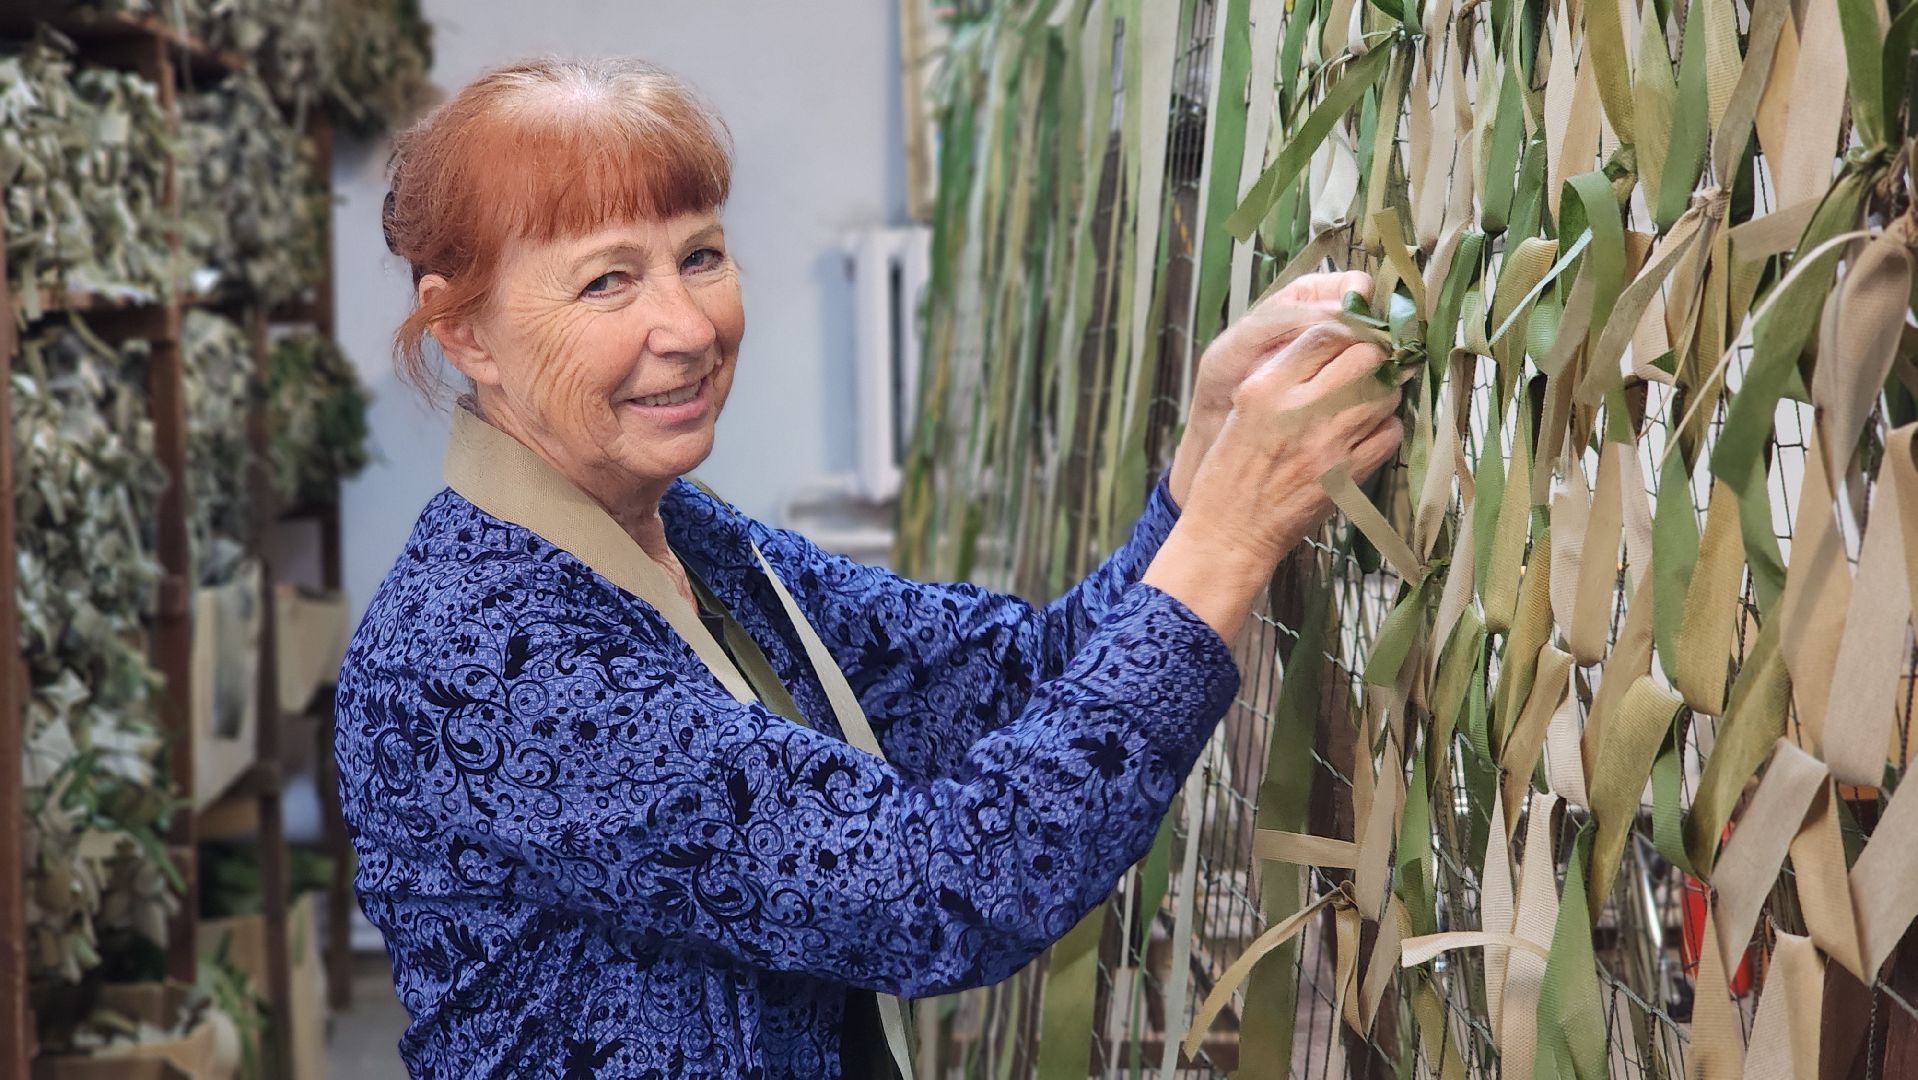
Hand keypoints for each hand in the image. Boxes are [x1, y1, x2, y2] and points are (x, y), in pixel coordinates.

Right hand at [1145, 324, 1403, 637]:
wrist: (1230, 533)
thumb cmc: (1231, 468)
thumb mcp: (1243, 406)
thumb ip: (1284, 371)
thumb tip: (1334, 339)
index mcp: (1267, 387)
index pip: (1325, 333)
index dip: (1346, 328)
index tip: (1351, 336)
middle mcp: (1301, 410)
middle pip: (1367, 358)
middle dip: (1371, 357)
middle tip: (1364, 367)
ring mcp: (1330, 444)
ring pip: (1386, 394)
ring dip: (1382, 392)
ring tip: (1363, 401)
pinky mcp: (1349, 475)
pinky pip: (1390, 434)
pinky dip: (1384, 429)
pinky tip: (1364, 434)